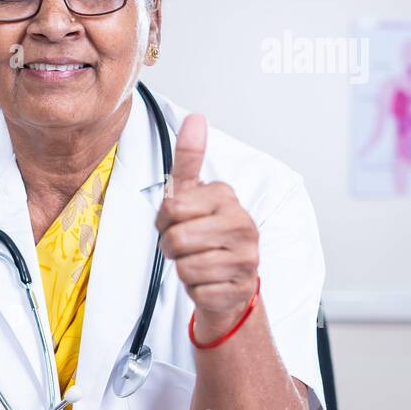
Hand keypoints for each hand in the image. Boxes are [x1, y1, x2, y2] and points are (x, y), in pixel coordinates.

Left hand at [155, 114, 258, 333]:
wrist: (230, 281)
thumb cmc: (206, 234)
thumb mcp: (193, 195)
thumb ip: (189, 158)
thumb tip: (195, 118)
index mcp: (226, 198)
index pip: (172, 208)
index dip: (164, 220)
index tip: (177, 221)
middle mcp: (242, 224)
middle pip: (176, 239)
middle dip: (171, 247)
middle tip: (185, 246)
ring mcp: (246, 257)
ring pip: (186, 267)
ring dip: (183, 269)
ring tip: (198, 261)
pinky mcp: (241, 288)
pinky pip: (197, 291)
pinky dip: (195, 289)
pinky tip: (209, 280)